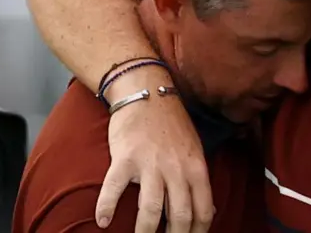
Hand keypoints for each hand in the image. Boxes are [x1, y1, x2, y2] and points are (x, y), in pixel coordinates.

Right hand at [97, 70, 214, 232]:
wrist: (147, 92)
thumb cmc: (171, 123)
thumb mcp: (195, 149)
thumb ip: (198, 179)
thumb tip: (208, 211)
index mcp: (196, 167)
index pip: (203, 210)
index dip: (198, 232)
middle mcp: (177, 168)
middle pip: (180, 215)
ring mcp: (151, 164)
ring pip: (151, 209)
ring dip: (145, 232)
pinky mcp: (126, 158)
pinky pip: (115, 188)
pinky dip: (106, 207)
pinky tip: (102, 221)